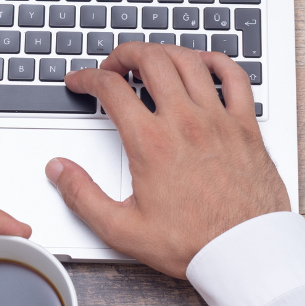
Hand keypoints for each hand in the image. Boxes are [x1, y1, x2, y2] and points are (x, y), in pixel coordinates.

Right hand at [46, 43, 288, 277]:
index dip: (87, 77)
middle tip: (113, 64)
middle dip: (124, 53)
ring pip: (188, 61)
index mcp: (151, 143)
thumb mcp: (123, 230)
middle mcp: (184, 122)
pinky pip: (235, 77)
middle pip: (150, 60)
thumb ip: (83, 197)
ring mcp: (218, 120)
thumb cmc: (192, 243)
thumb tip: (59, 170)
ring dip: (163, 52)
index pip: (110, 88)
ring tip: (150, 60)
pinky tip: (204, 63)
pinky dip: (217, 61)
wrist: (245, 253)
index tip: (81, 81)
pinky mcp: (245, 126)